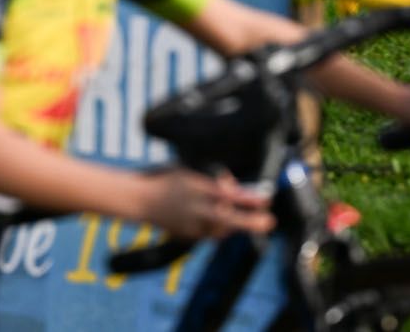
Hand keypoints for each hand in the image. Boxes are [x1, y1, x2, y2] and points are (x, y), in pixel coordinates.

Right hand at [138, 167, 274, 240]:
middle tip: (269, 222)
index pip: (227, 194)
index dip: (248, 198)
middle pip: (228, 218)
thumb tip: (232, 187)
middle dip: (250, 221)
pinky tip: (219, 222)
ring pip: (221, 229)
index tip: (265, 200)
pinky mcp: (188, 236)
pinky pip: (210, 234)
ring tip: (247, 219)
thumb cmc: (166, 182)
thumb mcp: (189, 173)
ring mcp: (191, 224)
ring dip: (234, 224)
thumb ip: (211, 182)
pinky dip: (219, 228)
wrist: (141, 201)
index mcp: (196, 188)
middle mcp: (195, 208)